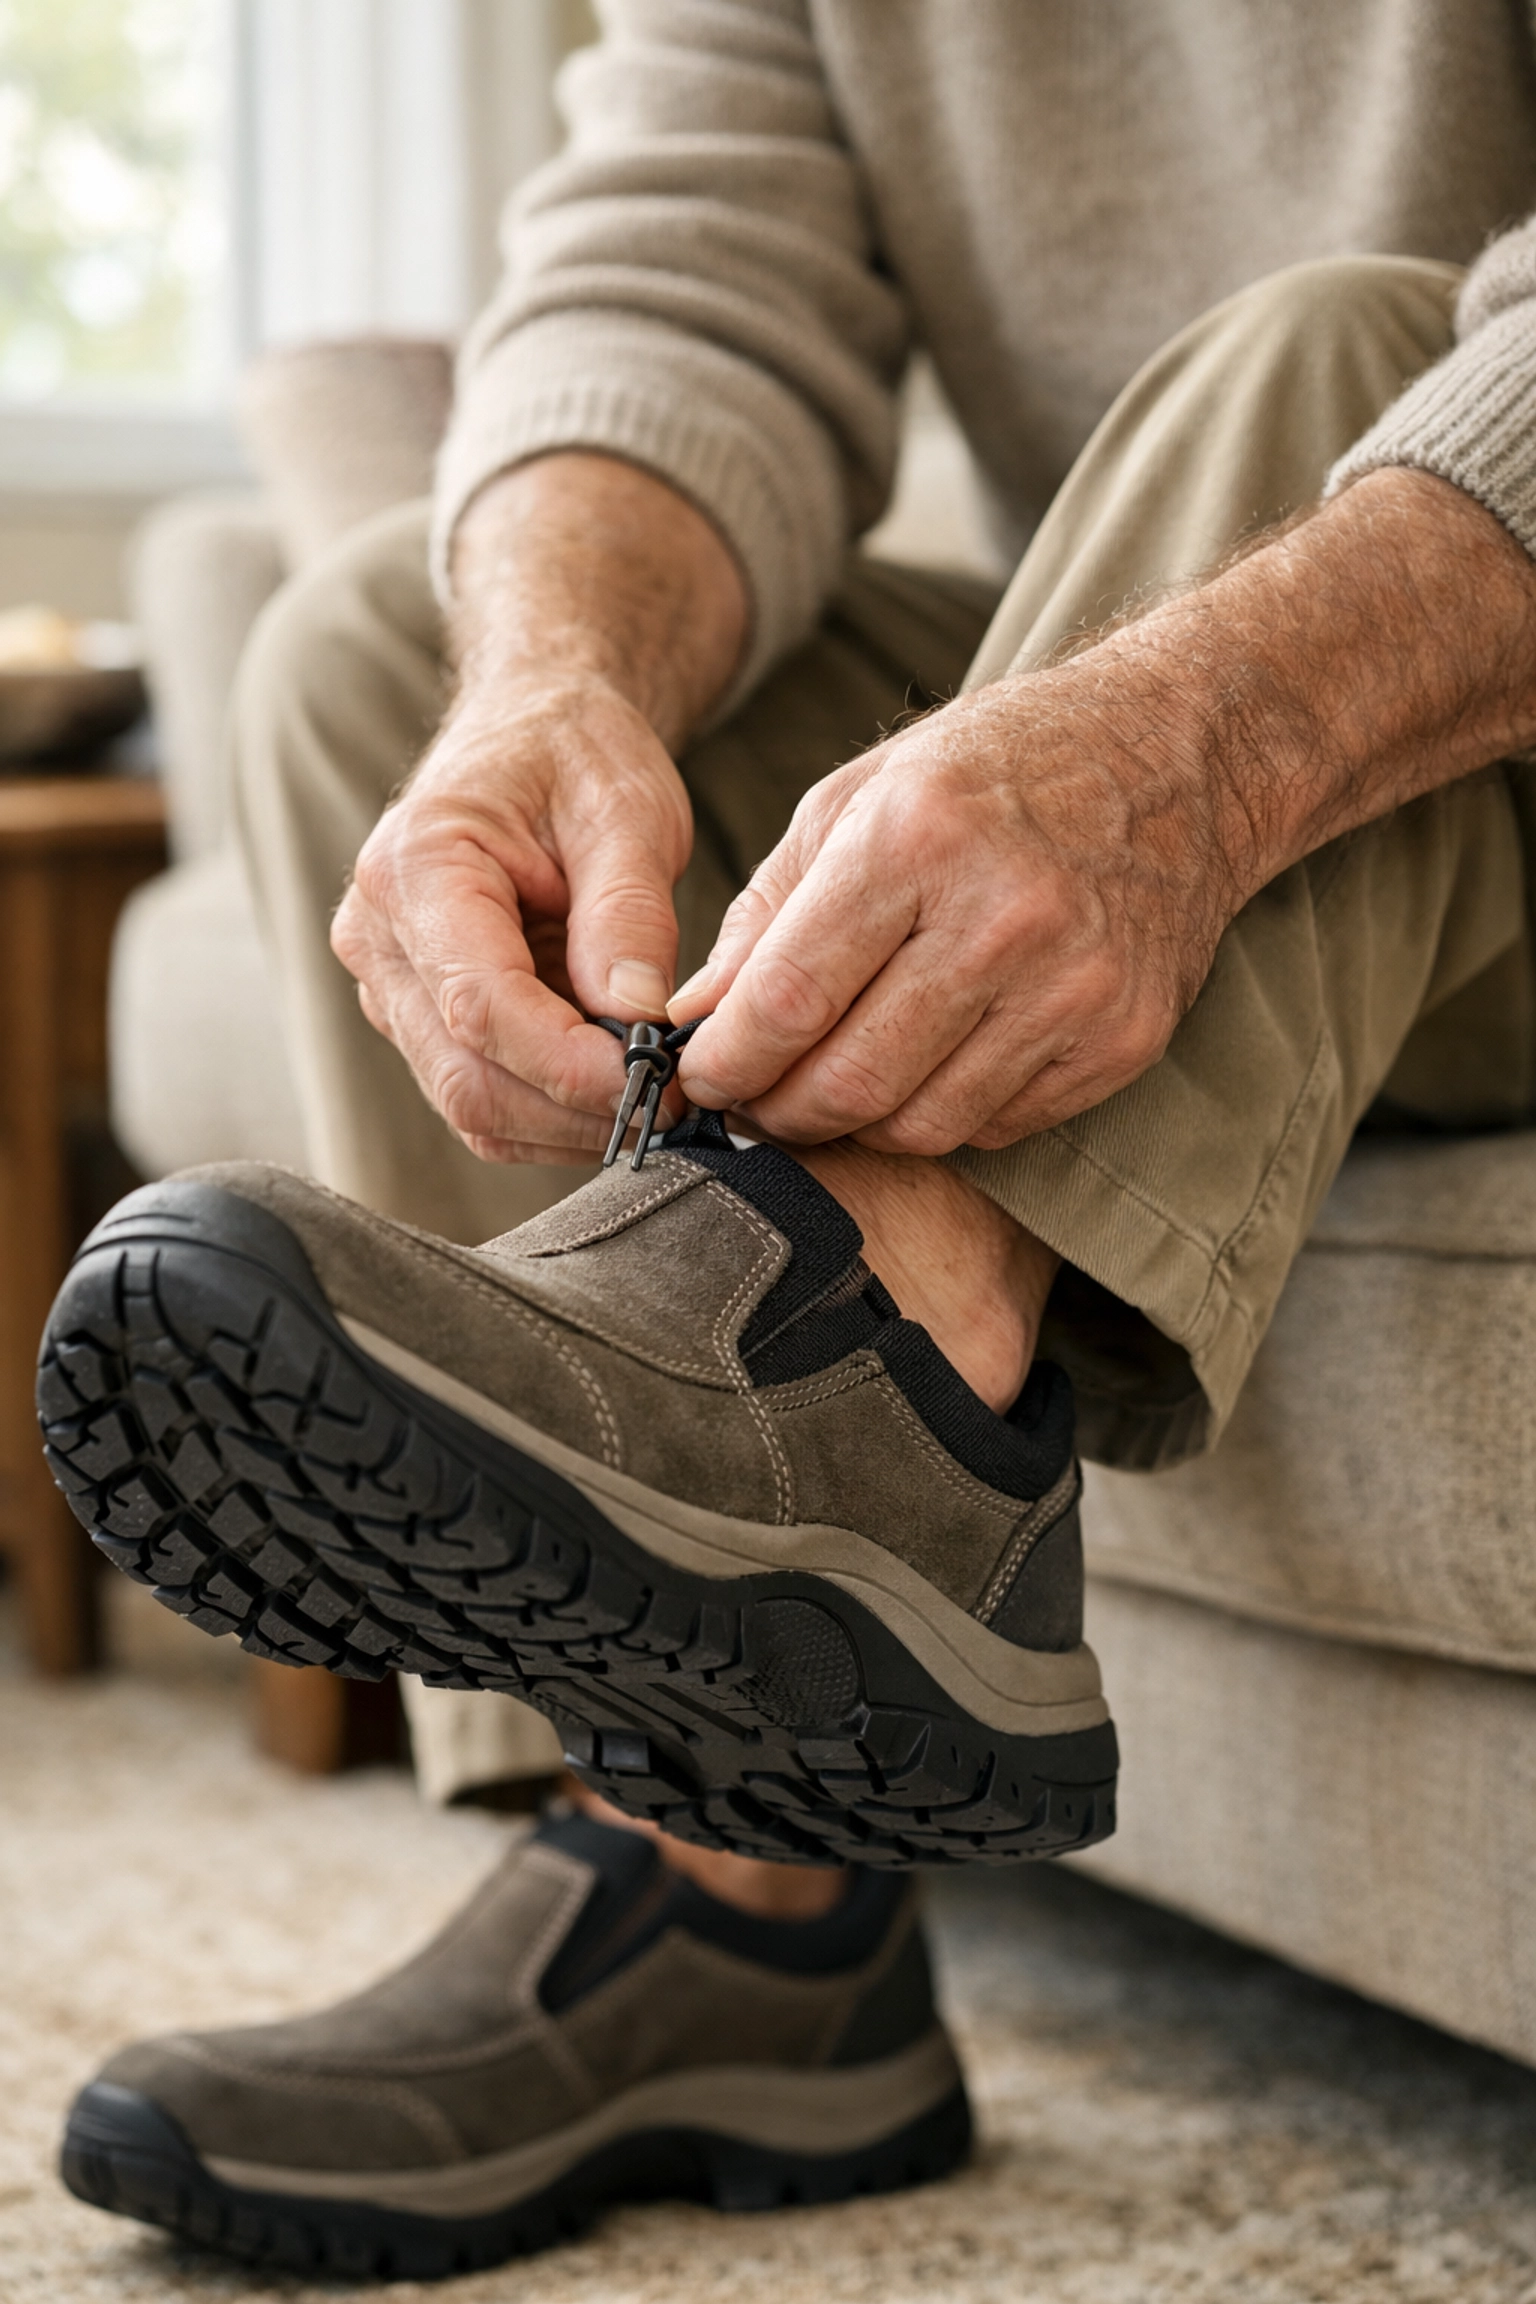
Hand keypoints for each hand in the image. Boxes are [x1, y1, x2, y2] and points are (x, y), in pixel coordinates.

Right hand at [330, 451, 746, 1165]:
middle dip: (576, 1107)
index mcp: (416, 867)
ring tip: (657, 1094)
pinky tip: (619, 1089)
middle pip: (466, 1074)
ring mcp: (390, 987)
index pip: (480, 1003)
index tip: (656, 1080)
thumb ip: (628, 915)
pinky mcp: (419, 1021)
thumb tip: (637, 1021)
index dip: (569, 1063)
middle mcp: (378, 937)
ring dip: (569, 1124)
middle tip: (676, 1103)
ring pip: (471, 1104)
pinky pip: (483, 1099)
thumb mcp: (626, 810)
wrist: (534, 736)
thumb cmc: (576, 757)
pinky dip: (555, 1115)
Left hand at [673, 469, 1535, 1157]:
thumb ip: (767, 913)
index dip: (725, 1064)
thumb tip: (690, 1022)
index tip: (696, 1080)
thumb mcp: (859, 799)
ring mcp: (1073, 990)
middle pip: (849, 1083)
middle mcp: (1002, 920)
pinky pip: (994, 1128)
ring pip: (920, 1126)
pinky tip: (927, 1068)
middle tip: (754, 1102)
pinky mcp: (1121, 1041)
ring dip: (856, 1125)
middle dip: (778, 1111)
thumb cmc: (997, 769)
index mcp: (916, 841)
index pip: (790, 1000)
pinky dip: (941, 1118)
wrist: (1178, 757)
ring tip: (832, 1086)